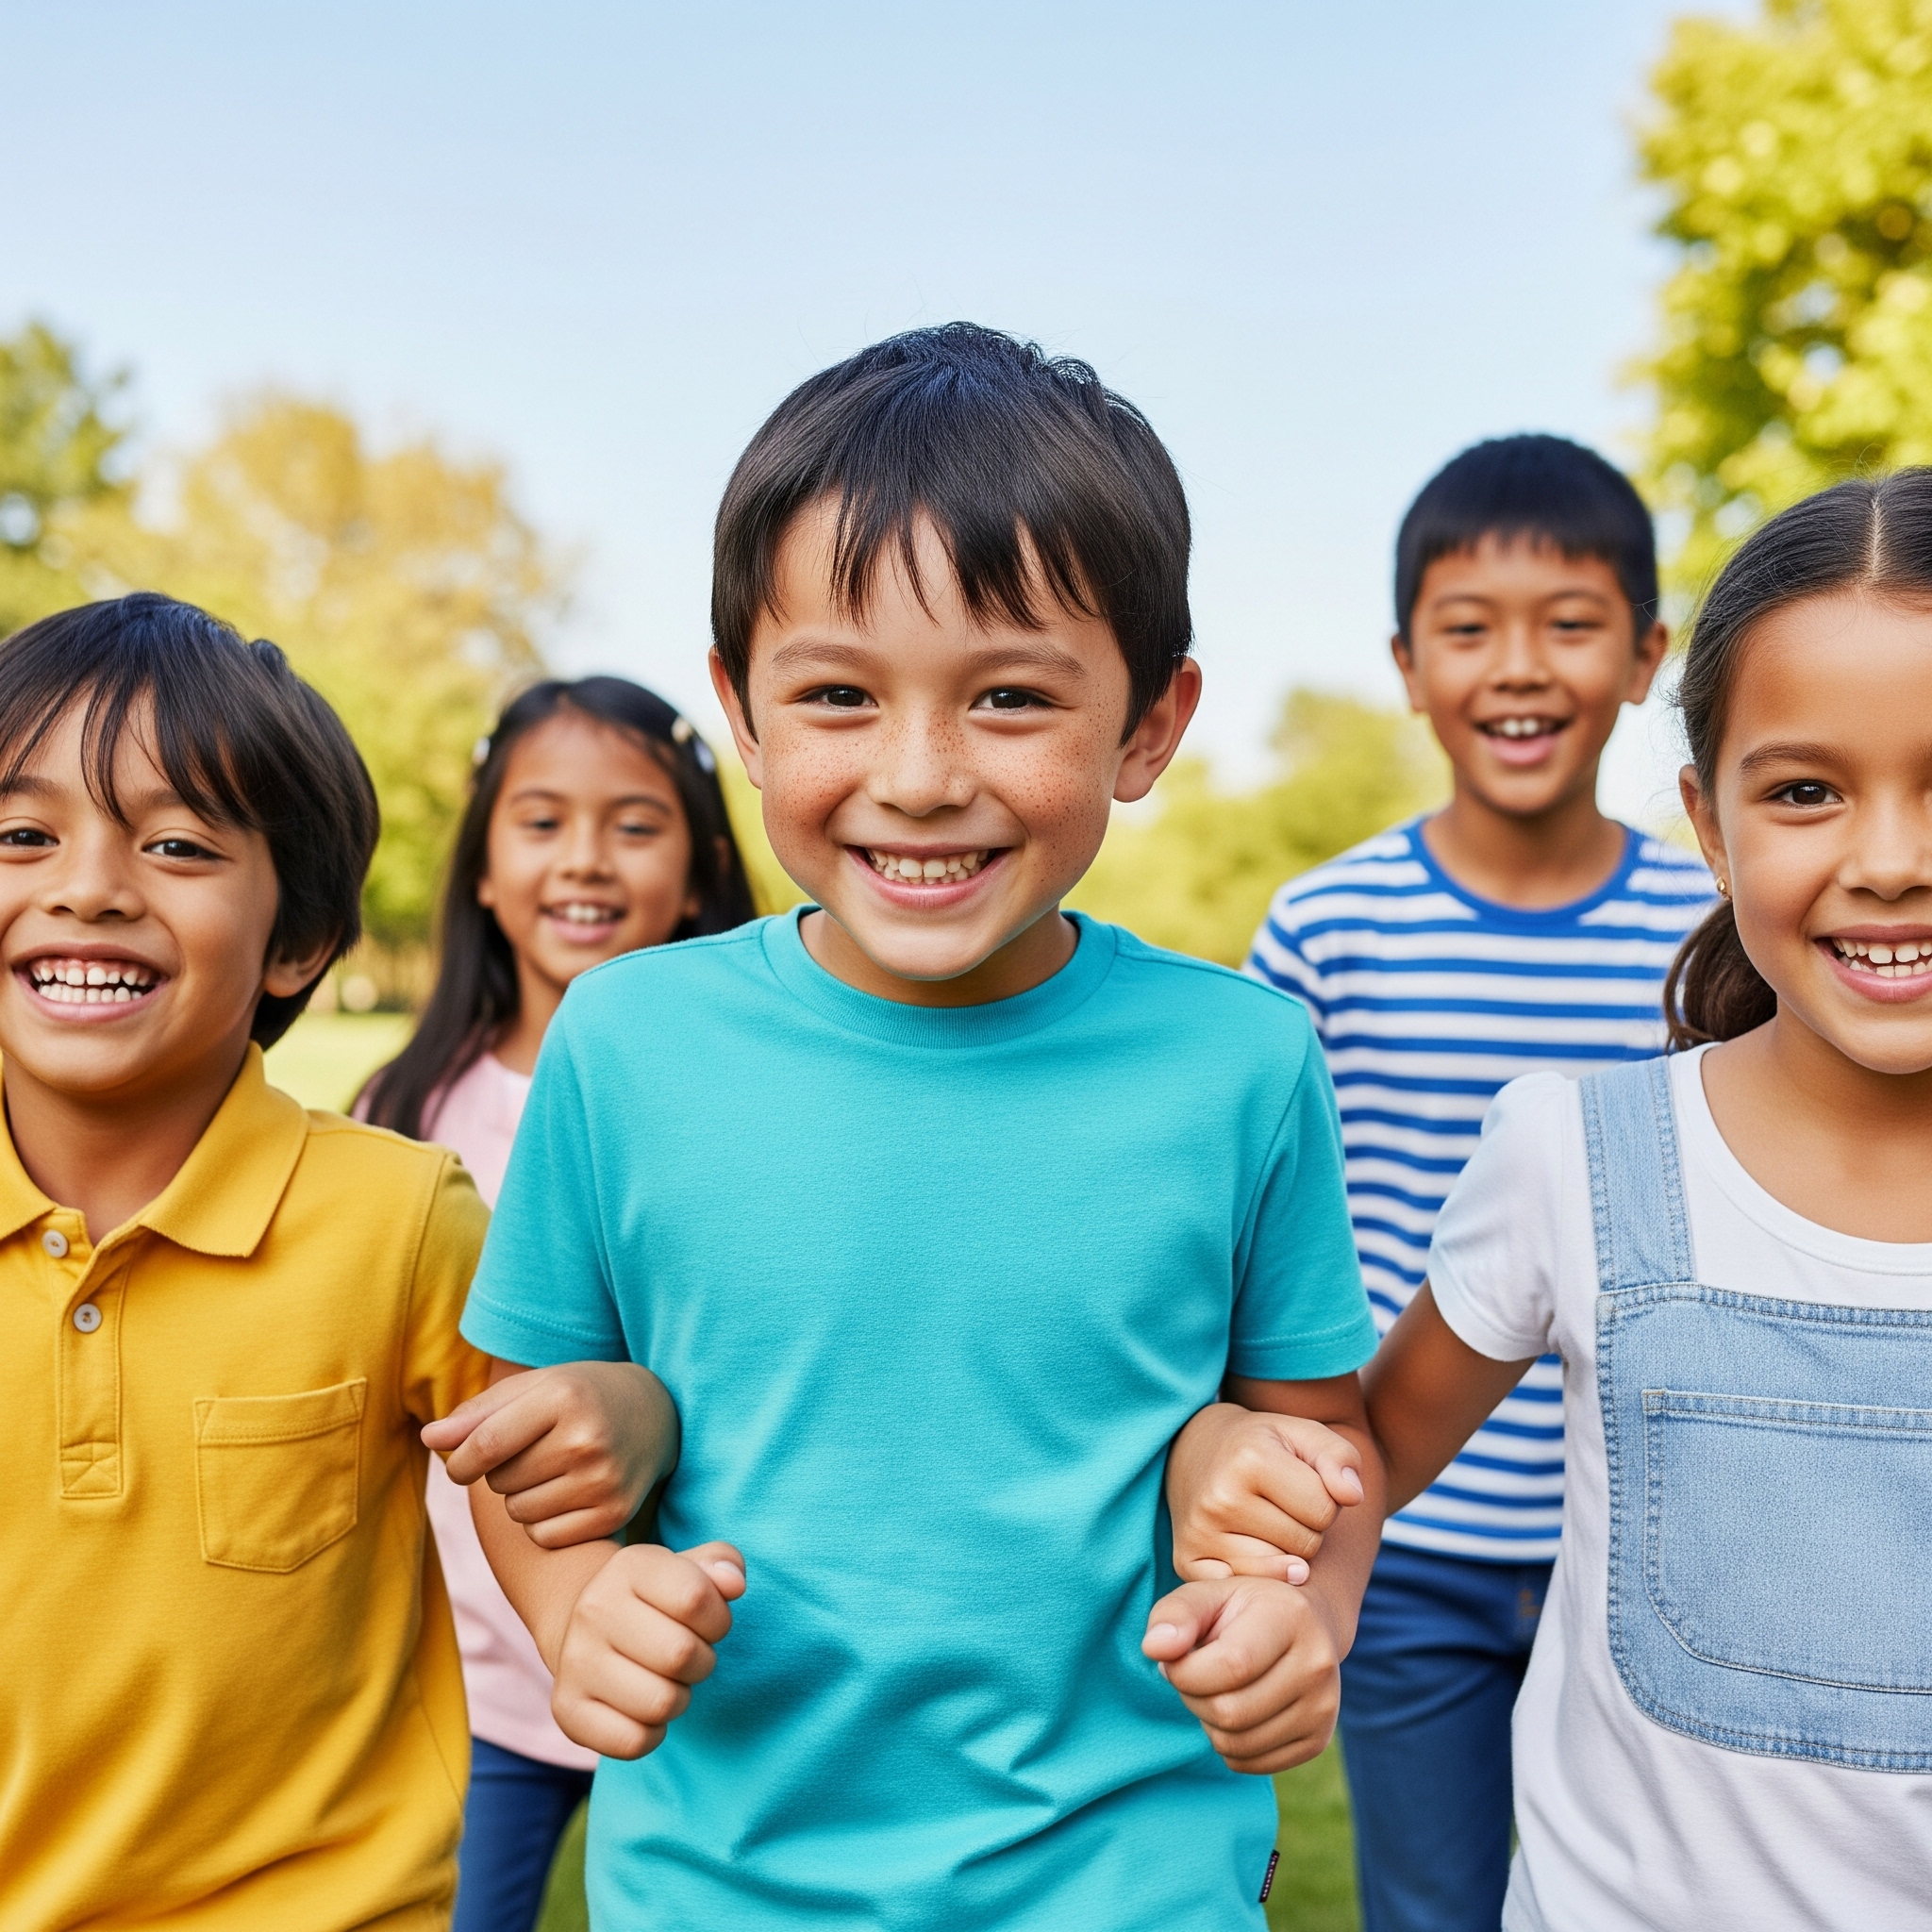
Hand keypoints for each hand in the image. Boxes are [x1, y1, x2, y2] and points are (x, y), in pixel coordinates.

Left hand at [424, 1361, 678, 1547]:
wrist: (654, 1414)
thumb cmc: (579, 1396)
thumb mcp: (533, 1389)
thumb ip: (477, 1413)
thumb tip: (429, 1440)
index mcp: (563, 1398)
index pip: (486, 1445)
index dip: (461, 1462)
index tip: (461, 1463)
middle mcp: (587, 1440)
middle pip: (501, 1482)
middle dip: (502, 1471)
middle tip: (534, 1451)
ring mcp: (604, 1480)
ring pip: (519, 1513)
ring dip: (522, 1497)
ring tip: (552, 1471)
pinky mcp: (615, 1514)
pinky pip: (544, 1537)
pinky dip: (544, 1523)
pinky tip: (568, 1494)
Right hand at [550, 1540, 745, 1758]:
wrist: (586, 1629)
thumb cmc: (656, 1601)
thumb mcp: (688, 1569)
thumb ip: (723, 1564)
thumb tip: (734, 1583)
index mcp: (629, 1566)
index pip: (696, 1599)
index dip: (718, 1619)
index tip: (708, 1622)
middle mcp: (593, 1609)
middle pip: (681, 1655)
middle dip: (701, 1661)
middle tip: (687, 1656)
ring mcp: (574, 1661)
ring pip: (661, 1703)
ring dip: (679, 1698)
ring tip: (666, 1680)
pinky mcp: (566, 1710)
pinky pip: (633, 1741)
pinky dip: (652, 1733)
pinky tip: (643, 1709)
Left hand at [1143, 1574, 1340, 1773]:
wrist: (1303, 1626)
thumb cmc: (1242, 1609)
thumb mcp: (1208, 1594)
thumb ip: (1175, 1615)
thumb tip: (1153, 1649)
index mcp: (1290, 1618)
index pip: (1230, 1666)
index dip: (1186, 1672)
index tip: (1173, 1660)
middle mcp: (1317, 1664)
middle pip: (1230, 1712)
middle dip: (1193, 1698)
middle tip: (1193, 1675)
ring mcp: (1323, 1708)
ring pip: (1238, 1743)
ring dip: (1208, 1723)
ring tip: (1214, 1690)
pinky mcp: (1317, 1741)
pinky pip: (1253, 1764)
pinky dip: (1228, 1745)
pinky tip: (1234, 1710)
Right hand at [1167, 1402, 1363, 1582]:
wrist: (1196, 1447)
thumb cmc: (1262, 1444)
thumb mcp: (1303, 1434)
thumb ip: (1340, 1457)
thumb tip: (1353, 1497)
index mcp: (1250, 1460)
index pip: (1326, 1510)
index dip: (1325, 1499)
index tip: (1302, 1484)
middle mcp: (1219, 1499)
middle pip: (1306, 1545)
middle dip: (1306, 1526)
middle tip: (1282, 1503)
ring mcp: (1199, 1533)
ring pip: (1281, 1571)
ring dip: (1285, 1552)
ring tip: (1265, 1521)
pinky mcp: (1186, 1561)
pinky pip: (1247, 1587)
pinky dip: (1257, 1574)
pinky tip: (1249, 1547)